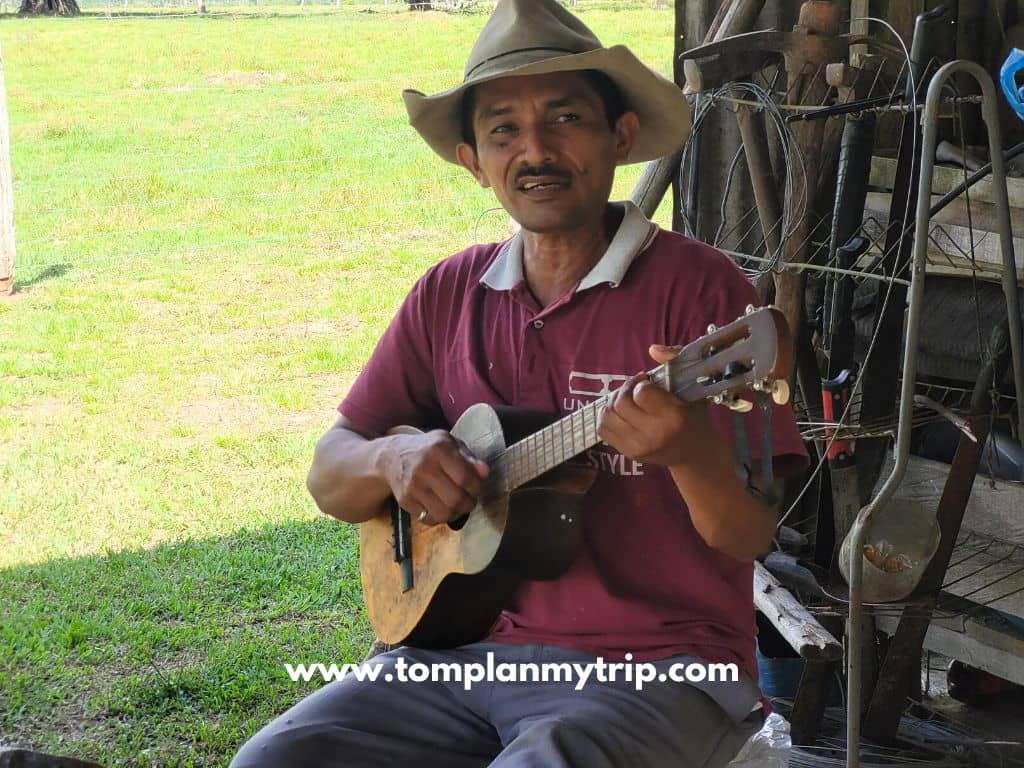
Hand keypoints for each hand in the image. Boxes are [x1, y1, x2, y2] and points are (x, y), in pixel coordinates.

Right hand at [380, 430, 489, 525]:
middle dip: (469, 504)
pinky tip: (441, 507)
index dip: (476, 487)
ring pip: (444, 513)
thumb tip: (485, 473)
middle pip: (456, 499)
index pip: (465, 477)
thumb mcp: (450, 444)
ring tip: (457, 506)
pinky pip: (429, 519)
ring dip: (456, 514)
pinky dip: (440, 518)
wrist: (393, 456)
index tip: (476, 487)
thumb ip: (469, 458)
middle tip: (469, 500)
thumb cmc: (429, 450)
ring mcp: (413, 486)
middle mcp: (424, 468)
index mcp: (438, 449)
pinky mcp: (405, 501)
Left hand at [596, 344, 713, 467]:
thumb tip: (653, 349)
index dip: (641, 383)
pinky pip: (603, 429)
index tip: (648, 382)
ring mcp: (639, 447)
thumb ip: (675, 360)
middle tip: (635, 388)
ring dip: (613, 402)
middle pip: (620, 403)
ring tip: (627, 400)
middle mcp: (654, 434)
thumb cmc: (693, 415)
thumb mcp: (692, 386)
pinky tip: (622, 413)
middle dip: (625, 389)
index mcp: (673, 417)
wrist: (695, 452)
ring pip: (606, 415)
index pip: (641, 393)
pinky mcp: (629, 454)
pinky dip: (608, 416)